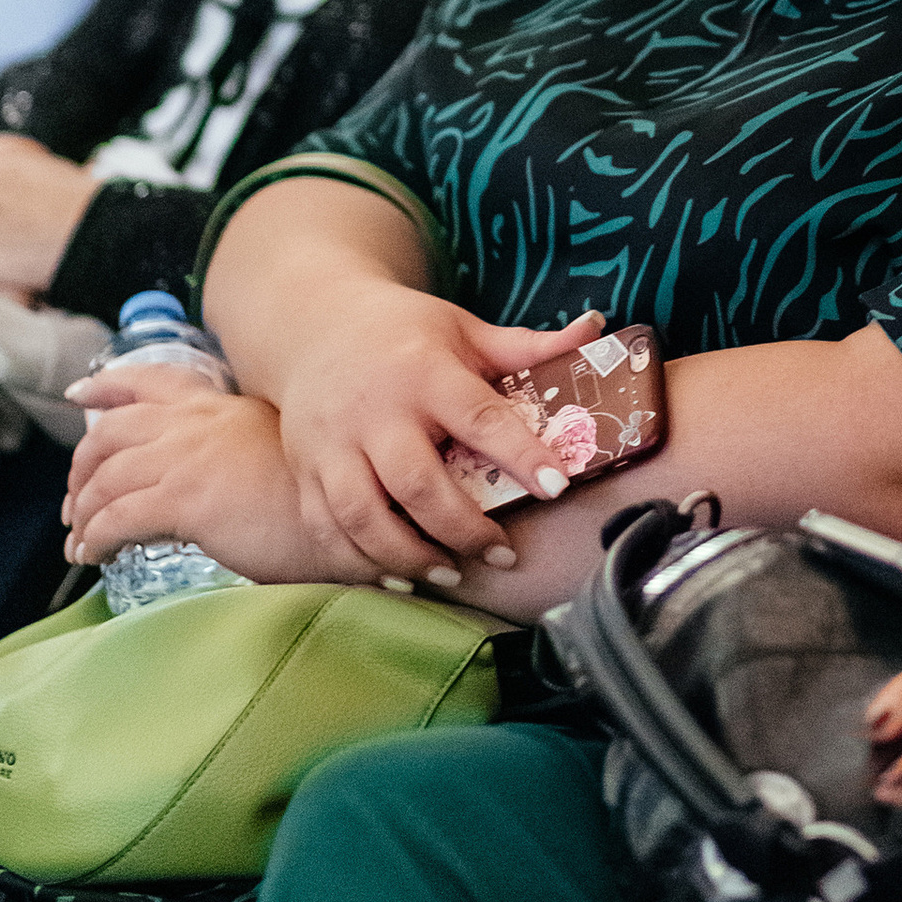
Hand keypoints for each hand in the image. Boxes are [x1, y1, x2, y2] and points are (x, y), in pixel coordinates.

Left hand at [62, 367, 383, 588]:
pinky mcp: (183, 499)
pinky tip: (91, 554)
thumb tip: (227, 483)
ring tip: (79, 539)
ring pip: (106, 478)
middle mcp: (197, 425)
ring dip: (83, 510)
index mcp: (221, 408)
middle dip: (82, 466)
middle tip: (75, 500)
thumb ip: (245, 457)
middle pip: (112, 431)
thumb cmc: (326, 498)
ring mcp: (187, 459)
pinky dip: (94, 536)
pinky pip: (116, 517)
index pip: (153, 382)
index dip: (110, 387)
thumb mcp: (282, 458)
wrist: (351, 518)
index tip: (82, 394)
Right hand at [267, 288, 617, 579]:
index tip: (558, 486)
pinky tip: (398, 578)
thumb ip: (527, 346)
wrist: (313, 323)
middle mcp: (374, 410)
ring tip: (452, 574)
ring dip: (410, 556)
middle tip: (503, 555)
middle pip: (417, 482)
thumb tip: (596, 330)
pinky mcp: (305, 469)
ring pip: (364, 516)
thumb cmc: (405, 333)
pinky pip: (326, 529)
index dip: (521, 454)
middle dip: (463, 529)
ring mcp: (331, 443)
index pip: (479, 417)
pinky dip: (360, 562)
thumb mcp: (464, 330)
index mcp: (424, 371)